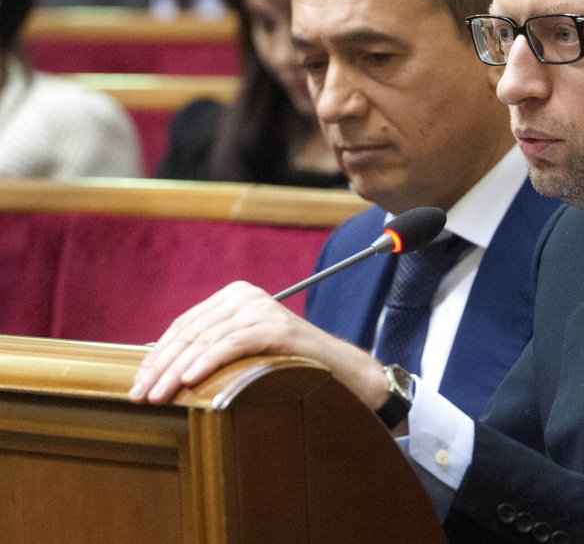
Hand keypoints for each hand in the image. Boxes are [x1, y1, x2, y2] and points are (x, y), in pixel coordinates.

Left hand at [129, 281, 387, 410]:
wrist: (338, 370)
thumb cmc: (286, 363)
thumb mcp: (242, 349)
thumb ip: (210, 346)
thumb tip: (159, 366)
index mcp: (234, 295)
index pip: (185, 324)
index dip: (157, 354)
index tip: (138, 382)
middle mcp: (246, 295)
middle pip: (191, 332)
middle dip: (161, 366)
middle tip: (140, 395)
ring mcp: (262, 308)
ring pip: (206, 340)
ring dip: (176, 372)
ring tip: (158, 396)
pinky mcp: (276, 327)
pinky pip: (232, 344)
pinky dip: (208, 362)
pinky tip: (189, 381)